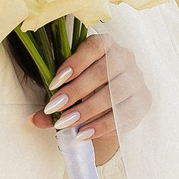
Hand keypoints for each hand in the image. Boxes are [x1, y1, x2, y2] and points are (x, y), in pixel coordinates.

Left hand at [31, 32, 147, 165]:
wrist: (108, 109)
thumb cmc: (85, 92)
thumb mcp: (67, 93)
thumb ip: (52, 105)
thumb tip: (34, 120)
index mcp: (106, 45)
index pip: (94, 47)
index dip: (75, 63)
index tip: (55, 82)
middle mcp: (125, 57)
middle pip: (104, 70)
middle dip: (77, 90)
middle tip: (56, 107)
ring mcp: (137, 78)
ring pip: (115, 92)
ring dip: (88, 109)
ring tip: (67, 123)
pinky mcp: (144, 100)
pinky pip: (125, 113)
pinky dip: (102, 125)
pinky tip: (84, 133)